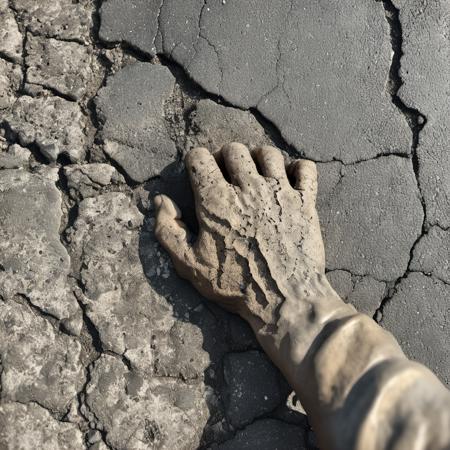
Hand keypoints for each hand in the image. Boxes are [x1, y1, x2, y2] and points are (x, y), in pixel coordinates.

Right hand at [154, 143, 326, 325]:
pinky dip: (298, 168)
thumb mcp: (190, 265)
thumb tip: (160, 201)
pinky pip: (305, 168)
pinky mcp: (306, 201)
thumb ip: (168, 230)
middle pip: (234, 149)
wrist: (285, 299)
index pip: (199, 157)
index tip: (199, 174)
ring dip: (258, 159)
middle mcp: (248, 187)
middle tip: (227, 175)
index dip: (195, 162)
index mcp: (216, 199)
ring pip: (268, 153)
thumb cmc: (235, 284)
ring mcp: (280, 192)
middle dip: (225, 157)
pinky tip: (290, 181)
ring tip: (256, 175)